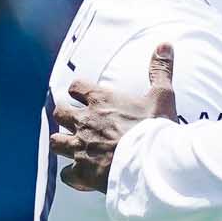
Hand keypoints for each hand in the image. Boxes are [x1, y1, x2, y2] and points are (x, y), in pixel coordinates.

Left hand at [50, 42, 178, 193]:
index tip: (81, 94)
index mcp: (100, 101)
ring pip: (56, 143)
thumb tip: (165, 45)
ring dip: (62, 143)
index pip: (76, 87)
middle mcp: (85, 122)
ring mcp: (81, 148)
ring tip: (71, 146)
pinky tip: (80, 175)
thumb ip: (160, 70)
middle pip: (60, 113)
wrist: (152, 162)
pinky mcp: (83, 173)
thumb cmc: (156, 128)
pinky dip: (72, 174)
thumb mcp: (162, 95)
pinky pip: (66, 174)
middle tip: (73, 120)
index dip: (77, 90)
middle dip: (64, 116)